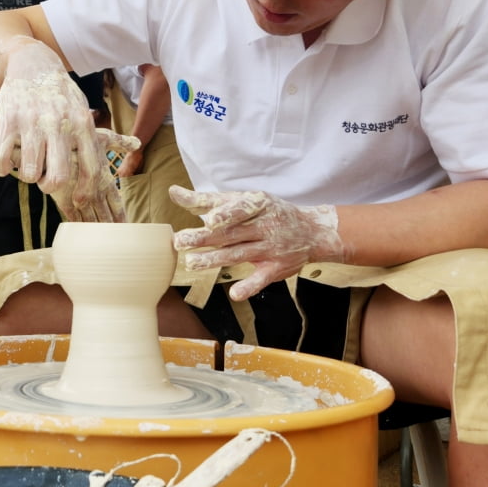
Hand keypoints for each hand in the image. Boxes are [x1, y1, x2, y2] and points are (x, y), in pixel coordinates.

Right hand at [0, 37, 138, 220]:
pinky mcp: (9, 120)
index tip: (79, 200)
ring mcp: (32, 123)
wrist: (32, 62)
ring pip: (29, 172)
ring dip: (26, 176)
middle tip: (44, 182)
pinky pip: (3, 159)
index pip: (90, 167)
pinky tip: (5, 161)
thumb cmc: (60, 94)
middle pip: (57, 177)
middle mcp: (59, 124)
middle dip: (49, 186)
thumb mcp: (83, 109)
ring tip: (26, 167)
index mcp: (81, 124)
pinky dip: (2, 167)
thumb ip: (98, 135)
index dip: (85, 190)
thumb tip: (133, 147)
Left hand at [169, 186, 345, 300]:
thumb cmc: (269, 213)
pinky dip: (249, 287)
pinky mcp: (275, 268)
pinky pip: (261, 279)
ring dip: (215, 260)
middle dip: (205, 237)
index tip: (207, 219)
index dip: (224, 213)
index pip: (237, 207)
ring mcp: (270, 247)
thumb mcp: (245, 200)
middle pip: (232, 232)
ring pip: (239, 254)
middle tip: (181, 241)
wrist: (312, 231)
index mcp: (256, 204)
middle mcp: (264, 225)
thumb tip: (175, 193)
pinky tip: (234, 293)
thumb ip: (210, 200)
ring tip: (192, 263)